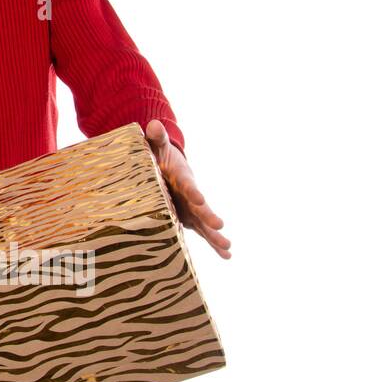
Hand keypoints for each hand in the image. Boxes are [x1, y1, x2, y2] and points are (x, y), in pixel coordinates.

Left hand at [145, 119, 230, 259]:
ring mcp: (191, 209)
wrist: (169, 166)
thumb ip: (156, 138)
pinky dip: (213, 244)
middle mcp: (190, 195)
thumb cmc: (160, 156)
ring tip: (228, 248)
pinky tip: (228, 257)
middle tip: (219, 226)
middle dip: (208, 216)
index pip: (188, 185)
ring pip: (204, 224)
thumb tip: (153, 125)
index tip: (199, 199)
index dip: (193, 192)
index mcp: (182, 178)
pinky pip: (201, 233)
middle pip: (200, 207)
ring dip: (214, 236)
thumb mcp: (156, 147)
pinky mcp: (188, 218)